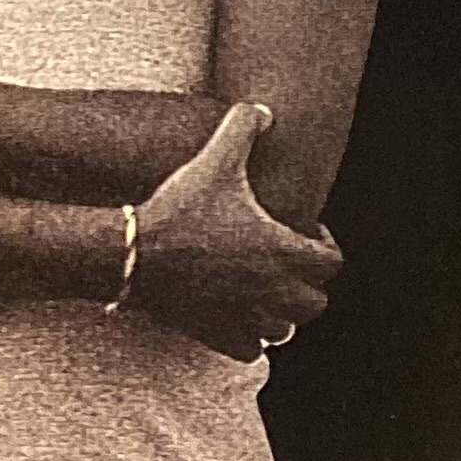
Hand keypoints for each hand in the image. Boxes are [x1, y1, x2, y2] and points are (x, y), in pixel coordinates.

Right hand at [128, 102, 341, 358]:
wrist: (129, 252)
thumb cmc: (177, 206)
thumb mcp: (214, 158)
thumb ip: (244, 126)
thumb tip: (264, 110)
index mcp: (284, 252)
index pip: (331, 262)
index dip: (322, 247)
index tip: (300, 234)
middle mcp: (271, 290)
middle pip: (315, 303)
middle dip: (305, 285)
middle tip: (282, 266)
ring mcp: (243, 315)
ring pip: (284, 330)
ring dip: (278, 314)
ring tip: (260, 294)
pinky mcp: (214, 333)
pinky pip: (250, 350)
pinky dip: (249, 339)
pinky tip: (233, 318)